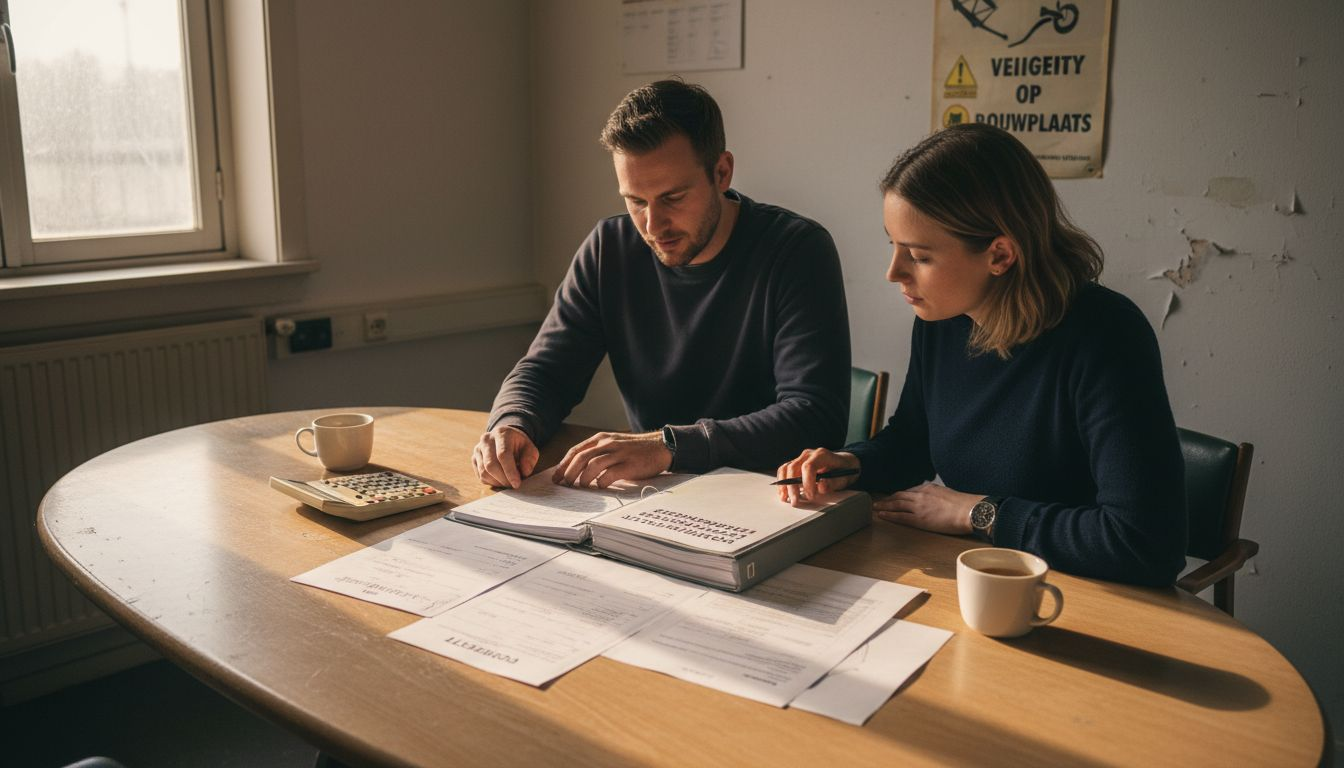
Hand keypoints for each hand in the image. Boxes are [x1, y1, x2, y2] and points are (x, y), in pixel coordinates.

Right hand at [472, 426, 538, 488]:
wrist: (505, 438)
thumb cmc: (519, 445)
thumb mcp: (530, 448)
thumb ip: (530, 458)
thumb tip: (525, 472)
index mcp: (501, 434)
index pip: (503, 454)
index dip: (510, 471)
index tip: (517, 483)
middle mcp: (486, 440)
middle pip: (491, 465)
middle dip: (503, 479)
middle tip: (513, 486)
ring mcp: (478, 449)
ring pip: (484, 472)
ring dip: (497, 482)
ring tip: (508, 483)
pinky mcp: (474, 458)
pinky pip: (480, 476)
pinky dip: (491, 482)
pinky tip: (501, 480)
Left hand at [552, 431, 671, 487]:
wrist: (660, 446)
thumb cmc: (634, 450)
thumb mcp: (613, 445)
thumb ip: (597, 453)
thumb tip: (576, 469)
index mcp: (601, 438)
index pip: (576, 450)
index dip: (564, 464)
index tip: (556, 476)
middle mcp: (608, 443)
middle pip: (581, 457)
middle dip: (569, 472)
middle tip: (565, 484)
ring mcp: (619, 453)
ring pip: (593, 464)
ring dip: (583, 477)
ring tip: (580, 487)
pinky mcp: (629, 464)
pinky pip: (610, 473)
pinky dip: (601, 482)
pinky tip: (600, 486)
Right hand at [776, 448, 860, 505]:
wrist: (844, 464)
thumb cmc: (844, 471)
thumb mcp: (844, 478)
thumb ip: (833, 483)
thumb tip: (821, 486)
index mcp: (822, 455)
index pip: (808, 466)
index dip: (807, 483)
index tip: (811, 496)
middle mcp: (809, 454)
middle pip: (794, 467)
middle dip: (793, 487)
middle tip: (795, 502)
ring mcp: (801, 458)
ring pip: (786, 468)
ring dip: (783, 484)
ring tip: (784, 498)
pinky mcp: (796, 463)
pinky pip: (785, 470)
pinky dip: (782, 481)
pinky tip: (783, 493)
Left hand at [872, 482, 980, 534]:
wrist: (970, 511)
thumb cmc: (965, 505)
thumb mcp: (949, 494)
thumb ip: (939, 496)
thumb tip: (938, 502)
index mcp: (929, 488)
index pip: (910, 491)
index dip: (899, 495)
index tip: (893, 497)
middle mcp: (921, 495)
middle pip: (899, 496)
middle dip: (888, 499)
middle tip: (879, 502)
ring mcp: (919, 506)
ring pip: (896, 504)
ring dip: (884, 506)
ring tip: (876, 508)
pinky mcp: (919, 518)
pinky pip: (900, 516)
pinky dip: (889, 515)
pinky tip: (882, 515)